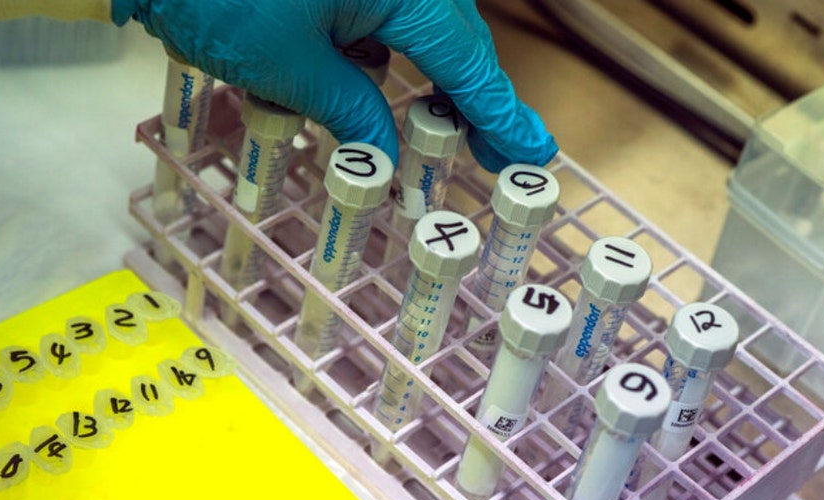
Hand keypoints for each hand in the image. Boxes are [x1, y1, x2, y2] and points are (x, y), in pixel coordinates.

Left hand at [111, 0, 556, 171]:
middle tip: (497, 157)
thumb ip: (350, 112)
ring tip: (429, 138)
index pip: (465, 60)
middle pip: (448, 40)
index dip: (501, 113)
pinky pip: (368, 18)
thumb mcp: (289, 69)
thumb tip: (386, 155)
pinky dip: (368, 58)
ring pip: (408, 31)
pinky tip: (354, 94)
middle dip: (467, 101)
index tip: (535, 153)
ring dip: (414, 82)